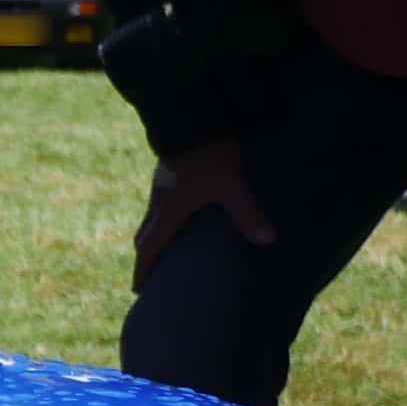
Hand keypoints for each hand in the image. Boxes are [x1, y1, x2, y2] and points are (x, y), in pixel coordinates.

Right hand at [132, 139, 274, 288]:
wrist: (190, 116)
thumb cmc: (208, 155)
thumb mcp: (231, 185)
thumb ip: (247, 213)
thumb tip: (268, 240)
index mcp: (168, 212)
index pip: (150, 250)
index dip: (144, 272)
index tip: (138, 290)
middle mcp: (159, 202)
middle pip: (145, 236)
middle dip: (148, 255)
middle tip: (152, 271)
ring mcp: (160, 184)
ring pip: (152, 216)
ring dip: (155, 232)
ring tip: (167, 242)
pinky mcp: (166, 169)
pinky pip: (160, 199)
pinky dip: (164, 212)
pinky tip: (179, 208)